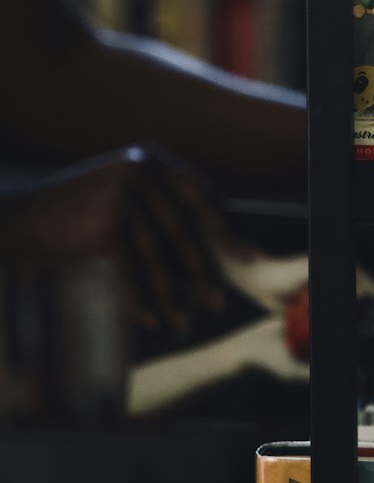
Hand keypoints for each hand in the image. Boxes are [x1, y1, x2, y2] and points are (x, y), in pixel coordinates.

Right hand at [0, 145, 239, 333]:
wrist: (22, 217)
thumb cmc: (77, 211)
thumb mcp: (123, 192)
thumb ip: (160, 205)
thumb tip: (207, 244)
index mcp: (150, 160)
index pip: (199, 196)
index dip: (222, 229)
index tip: (241, 256)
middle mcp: (141, 172)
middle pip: (185, 230)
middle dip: (205, 270)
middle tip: (220, 302)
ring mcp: (122, 198)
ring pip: (158, 258)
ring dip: (172, 296)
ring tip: (183, 321)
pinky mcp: (105, 227)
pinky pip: (132, 272)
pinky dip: (140, 299)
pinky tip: (149, 319)